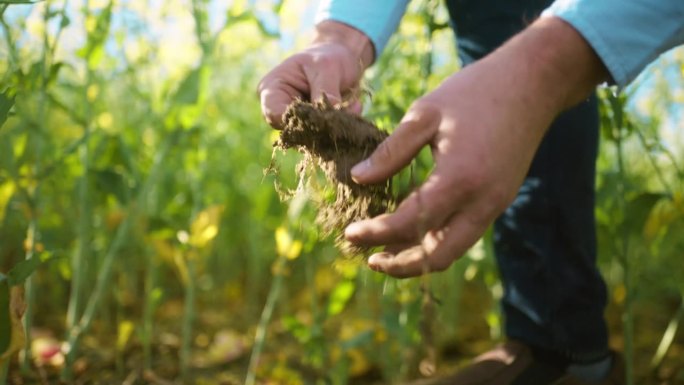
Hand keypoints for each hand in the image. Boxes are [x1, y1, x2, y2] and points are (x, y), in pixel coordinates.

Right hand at [257, 21, 373, 127]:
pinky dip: (340, 127)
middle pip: (291, 130)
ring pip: (309, 137)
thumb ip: (326, 90)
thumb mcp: (327, 67)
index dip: (295, 121)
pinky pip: (324, 137)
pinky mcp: (313, 129)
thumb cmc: (328, 57)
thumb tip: (332, 115)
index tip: (321, 116)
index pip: (274, 114)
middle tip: (342, 114)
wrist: (342, 59)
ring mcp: (297, 120)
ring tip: (353, 107)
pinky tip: (355, 108)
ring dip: (333, 128)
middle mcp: (280, 108)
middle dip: (318, 126)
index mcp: (273, 88)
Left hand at [344, 17, 607, 277]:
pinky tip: (413, 230)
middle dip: (399, 264)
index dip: (375, 233)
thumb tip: (358, 179)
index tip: (349, 234)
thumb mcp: (424, 114)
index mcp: (459, 179)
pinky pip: (464, 234)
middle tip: (368, 258)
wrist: (533, 84)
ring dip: (418, 258)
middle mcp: (481, 202)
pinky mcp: (499, 201)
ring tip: (385, 252)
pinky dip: (436, 241)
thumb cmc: (474, 92)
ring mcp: (494, 205)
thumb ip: (391, 152)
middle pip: (436, 256)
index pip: (408, 223)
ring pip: (453, 250)